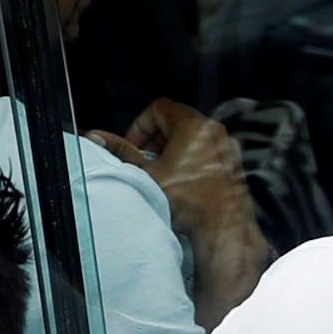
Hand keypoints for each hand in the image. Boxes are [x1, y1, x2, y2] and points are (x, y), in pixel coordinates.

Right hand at [100, 93, 241, 205]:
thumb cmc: (189, 202)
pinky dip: (192, 153)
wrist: (221, 226)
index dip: (141, 125)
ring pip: (192, 131)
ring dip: (173, 144)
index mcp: (191, 126)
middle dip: (155, 135)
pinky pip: (207, 145)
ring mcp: (225, 143)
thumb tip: (100, 137)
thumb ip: (122, 151)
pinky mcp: (232, 158)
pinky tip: (183, 175)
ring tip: (163, 168)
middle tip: (146, 157)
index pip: (158, 108)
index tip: (134, 145)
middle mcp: (212, 129)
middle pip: (176, 117)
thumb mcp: (147, 173)